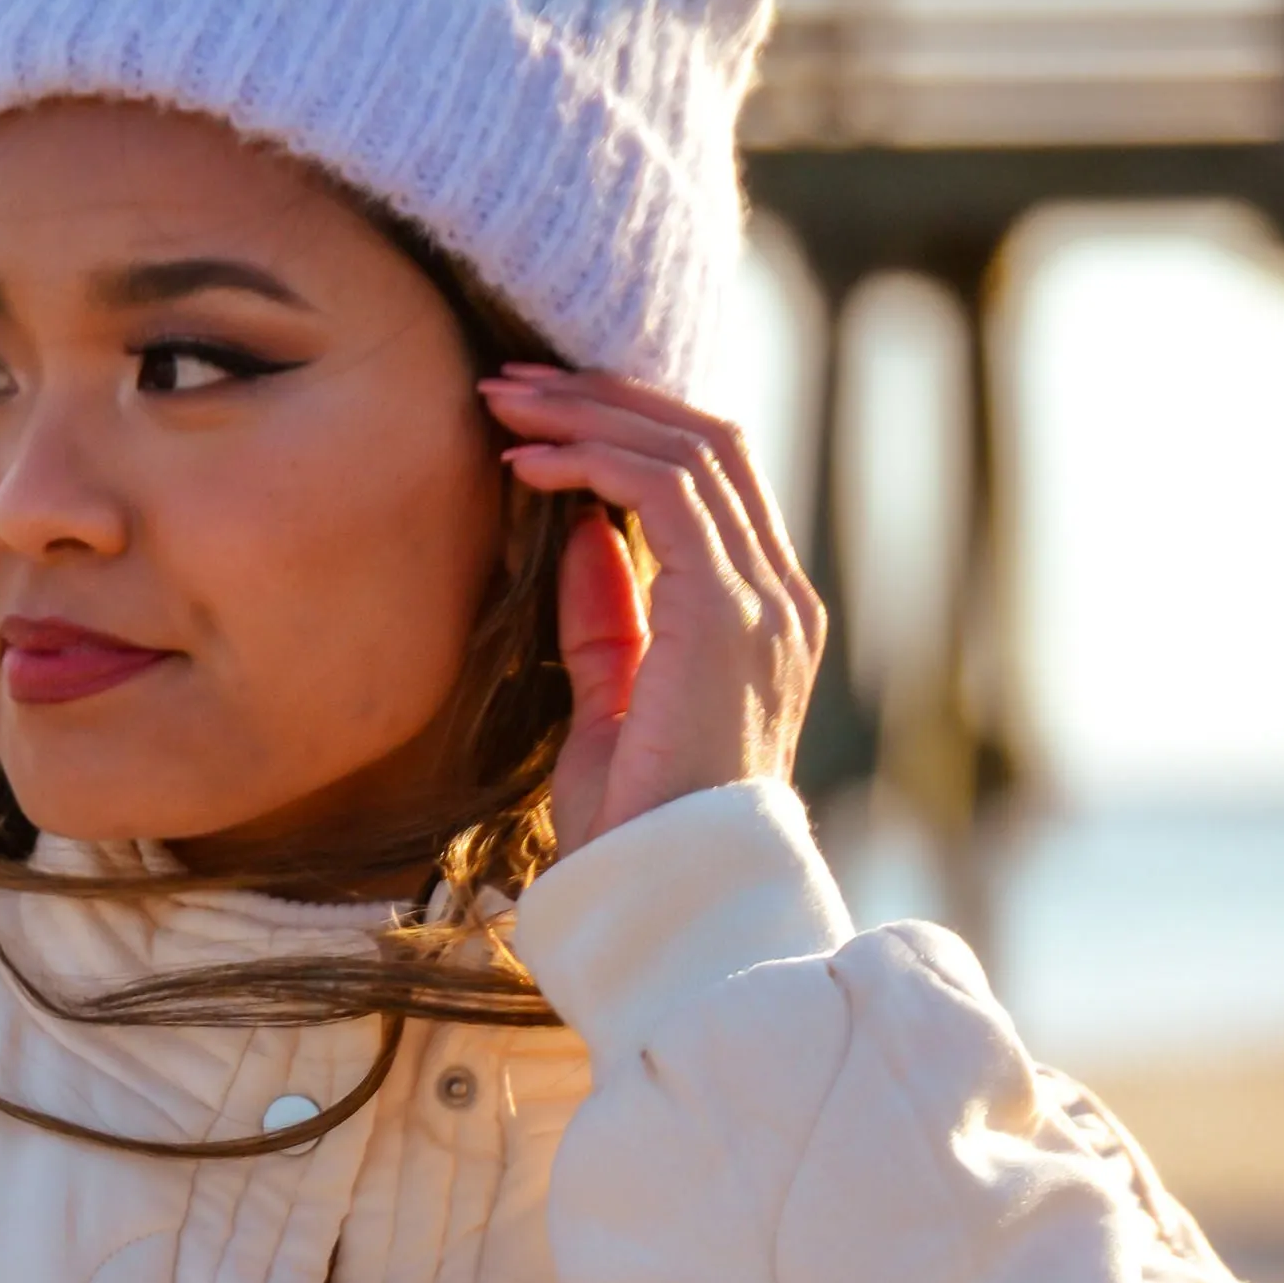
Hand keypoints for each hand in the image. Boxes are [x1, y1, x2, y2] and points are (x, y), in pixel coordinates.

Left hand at [482, 366, 824, 857]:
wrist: (670, 903)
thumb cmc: (637, 837)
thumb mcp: (610, 710)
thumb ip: (607, 621)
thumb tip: (577, 532)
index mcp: (763, 618)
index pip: (713, 477)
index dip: (628, 425)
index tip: (539, 414)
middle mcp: (780, 599)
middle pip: (706, 440)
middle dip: (602, 396)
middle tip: (509, 379)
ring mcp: (766, 603)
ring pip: (687, 447)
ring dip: (586, 412)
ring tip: (503, 402)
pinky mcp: (728, 615)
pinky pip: (662, 492)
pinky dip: (592, 460)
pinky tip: (528, 464)